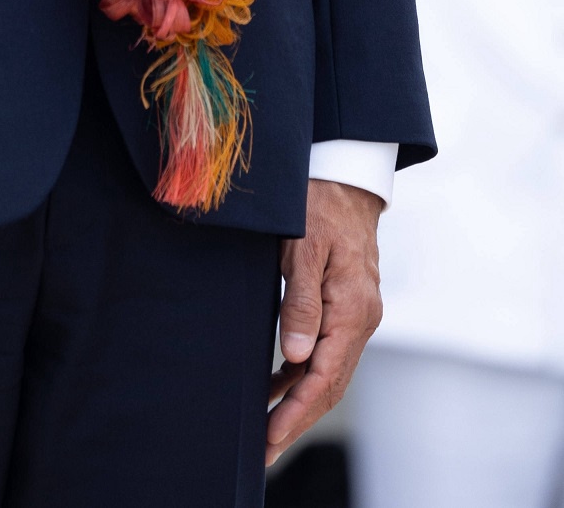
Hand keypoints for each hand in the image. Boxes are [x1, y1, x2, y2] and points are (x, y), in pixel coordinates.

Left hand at [267, 179, 381, 468]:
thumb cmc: (320, 202)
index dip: (296, 413)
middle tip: (265, 450)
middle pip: (329, 385)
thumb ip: (301, 301)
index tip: (271, 438)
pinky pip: (326, 350)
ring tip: (265, 426)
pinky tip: (278, 381)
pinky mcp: (345, 304)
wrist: (346, 174)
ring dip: (298, 400)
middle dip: (296, 419)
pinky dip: (302, 371)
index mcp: (353, 310)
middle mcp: (360, 318)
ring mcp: (356, 313)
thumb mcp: (304, 246)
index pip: (325, 378)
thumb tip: (297, 357)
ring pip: (328, 371)